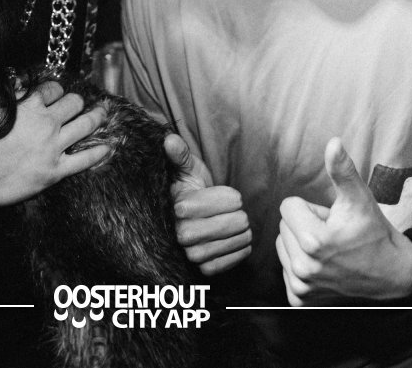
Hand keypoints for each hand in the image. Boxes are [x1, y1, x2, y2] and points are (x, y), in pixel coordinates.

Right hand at [0, 81, 110, 206]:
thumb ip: (9, 96)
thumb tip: (21, 86)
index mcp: (29, 105)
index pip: (52, 89)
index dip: (55, 90)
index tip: (56, 94)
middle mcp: (46, 123)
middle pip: (74, 103)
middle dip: (77, 101)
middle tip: (80, 103)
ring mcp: (52, 147)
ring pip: (85, 125)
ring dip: (97, 117)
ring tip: (104, 113)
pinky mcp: (54, 171)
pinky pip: (84, 159)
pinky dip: (99, 152)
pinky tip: (109, 147)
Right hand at [165, 132, 251, 274]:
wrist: (185, 221)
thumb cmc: (188, 191)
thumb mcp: (186, 169)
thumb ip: (180, 155)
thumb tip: (170, 140)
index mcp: (180, 207)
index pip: (231, 201)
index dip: (232, 197)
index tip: (225, 196)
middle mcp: (182, 234)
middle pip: (236, 222)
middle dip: (239, 214)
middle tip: (232, 212)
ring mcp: (191, 254)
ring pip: (238, 240)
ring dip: (242, 232)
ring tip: (234, 225)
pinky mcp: (203, 271)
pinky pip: (233, 260)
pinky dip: (240, 250)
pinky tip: (235, 241)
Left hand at [276, 137, 411, 305]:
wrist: (392, 274)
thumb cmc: (374, 233)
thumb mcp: (359, 199)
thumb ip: (342, 170)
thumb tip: (333, 143)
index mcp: (313, 240)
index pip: (288, 206)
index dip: (311, 208)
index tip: (332, 220)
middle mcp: (303, 267)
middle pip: (283, 226)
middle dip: (306, 225)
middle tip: (333, 234)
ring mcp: (301, 286)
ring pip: (282, 246)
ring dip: (301, 244)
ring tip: (329, 249)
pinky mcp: (299, 300)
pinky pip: (285, 269)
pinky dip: (301, 265)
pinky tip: (323, 266)